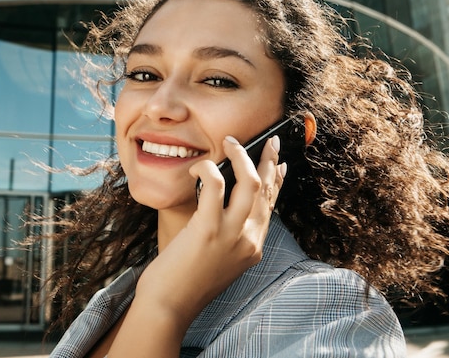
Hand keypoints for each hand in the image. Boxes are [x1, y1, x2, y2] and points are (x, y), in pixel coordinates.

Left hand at [107, 135, 286, 356]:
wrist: (169, 307)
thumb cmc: (186, 282)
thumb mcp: (220, 259)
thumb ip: (229, 235)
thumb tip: (223, 202)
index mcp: (253, 247)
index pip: (271, 206)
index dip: (278, 181)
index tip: (280, 164)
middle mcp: (249, 240)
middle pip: (267, 190)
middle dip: (270, 160)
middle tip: (270, 140)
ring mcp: (232, 235)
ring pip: (250, 182)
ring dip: (242, 156)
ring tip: (230, 142)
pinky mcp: (208, 229)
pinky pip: (215, 185)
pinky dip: (209, 168)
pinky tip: (199, 165)